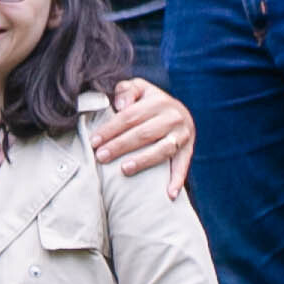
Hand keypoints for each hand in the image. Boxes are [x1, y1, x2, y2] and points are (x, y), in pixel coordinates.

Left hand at [94, 79, 195, 199]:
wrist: (181, 112)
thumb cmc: (150, 102)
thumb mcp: (139, 89)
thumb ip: (126, 91)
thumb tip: (120, 105)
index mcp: (158, 101)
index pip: (129, 116)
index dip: (110, 129)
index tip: (94, 141)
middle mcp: (173, 117)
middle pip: (143, 134)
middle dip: (119, 146)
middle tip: (101, 157)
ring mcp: (183, 135)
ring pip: (162, 150)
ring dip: (143, 161)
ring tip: (124, 170)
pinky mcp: (189, 150)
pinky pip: (183, 166)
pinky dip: (177, 180)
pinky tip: (169, 194)